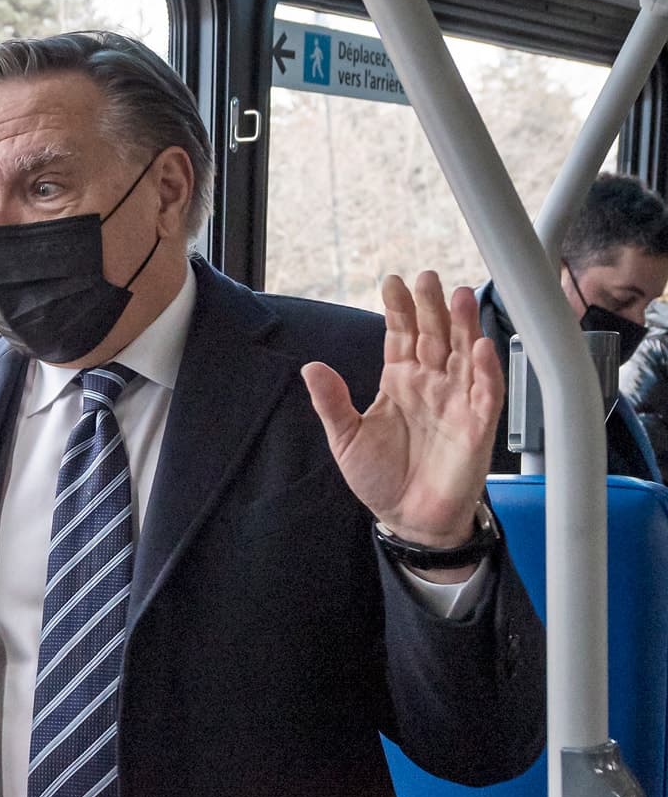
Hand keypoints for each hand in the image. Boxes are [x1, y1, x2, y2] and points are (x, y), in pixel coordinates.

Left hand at [301, 271, 500, 560]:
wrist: (408, 518)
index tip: (392, 282)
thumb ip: (332, 403)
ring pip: (464, 355)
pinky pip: (486, 392)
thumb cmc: (381, 477)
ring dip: (464, 327)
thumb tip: (310, 367)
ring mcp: (456, 402)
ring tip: (458, 297)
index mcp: (400, 382)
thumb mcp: (346, 439)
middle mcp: (431, 385)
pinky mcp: (478, 425)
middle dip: (431, 308)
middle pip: (435, 337)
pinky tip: (481, 347)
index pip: (401, 337)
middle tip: (427, 278)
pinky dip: (486, 370)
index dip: (398, 311)